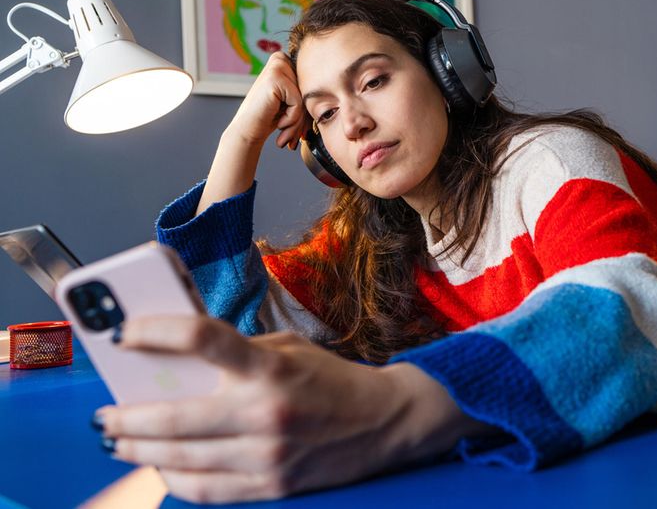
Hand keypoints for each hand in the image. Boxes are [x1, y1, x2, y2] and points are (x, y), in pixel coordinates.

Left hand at [94, 316, 479, 503]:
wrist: (384, 422)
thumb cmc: (331, 380)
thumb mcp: (289, 349)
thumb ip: (238, 352)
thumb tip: (177, 357)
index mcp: (271, 368)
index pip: (202, 338)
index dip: (155, 331)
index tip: (125, 334)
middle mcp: (266, 412)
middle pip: (175, 418)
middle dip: (126, 418)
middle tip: (105, 414)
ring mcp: (268, 455)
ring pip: (182, 460)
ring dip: (139, 451)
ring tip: (120, 442)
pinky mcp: (272, 485)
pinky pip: (207, 490)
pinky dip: (174, 480)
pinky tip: (160, 469)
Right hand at [227, 51, 308, 149]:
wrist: (248, 130)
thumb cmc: (271, 118)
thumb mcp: (293, 100)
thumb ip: (307, 91)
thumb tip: (342, 85)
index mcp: (285, 60)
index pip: (312, 85)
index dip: (306, 108)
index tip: (294, 123)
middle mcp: (280, 58)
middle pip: (309, 90)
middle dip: (303, 115)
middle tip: (289, 131)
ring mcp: (277, 66)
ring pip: (305, 98)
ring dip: (297, 119)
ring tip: (283, 126)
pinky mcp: (275, 77)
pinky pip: (298, 103)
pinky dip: (291, 118)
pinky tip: (278, 121)